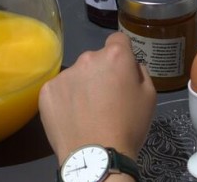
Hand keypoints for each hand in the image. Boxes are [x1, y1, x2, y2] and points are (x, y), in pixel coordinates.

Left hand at [39, 32, 155, 163]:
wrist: (96, 156)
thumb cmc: (128, 126)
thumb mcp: (150, 97)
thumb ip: (140, 72)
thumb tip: (130, 66)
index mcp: (115, 55)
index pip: (118, 39)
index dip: (121, 53)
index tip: (120, 71)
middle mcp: (87, 58)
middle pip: (96, 59)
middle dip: (101, 72)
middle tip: (105, 98)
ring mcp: (65, 74)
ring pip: (77, 74)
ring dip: (82, 85)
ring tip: (86, 112)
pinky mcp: (47, 90)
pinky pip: (59, 89)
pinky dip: (65, 99)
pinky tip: (71, 117)